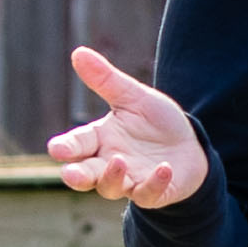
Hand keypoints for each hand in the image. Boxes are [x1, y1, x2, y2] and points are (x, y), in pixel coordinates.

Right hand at [49, 44, 206, 209]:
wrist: (189, 145)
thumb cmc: (155, 122)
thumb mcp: (133, 97)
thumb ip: (106, 80)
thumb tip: (78, 52)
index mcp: (99, 139)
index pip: (76, 144)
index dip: (66, 148)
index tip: (58, 149)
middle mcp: (108, 162)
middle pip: (84, 174)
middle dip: (76, 175)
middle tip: (71, 174)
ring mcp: (129, 181)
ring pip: (110, 188)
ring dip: (112, 178)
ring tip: (119, 162)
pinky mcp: (152, 193)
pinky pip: (148, 194)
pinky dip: (154, 183)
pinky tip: (164, 169)